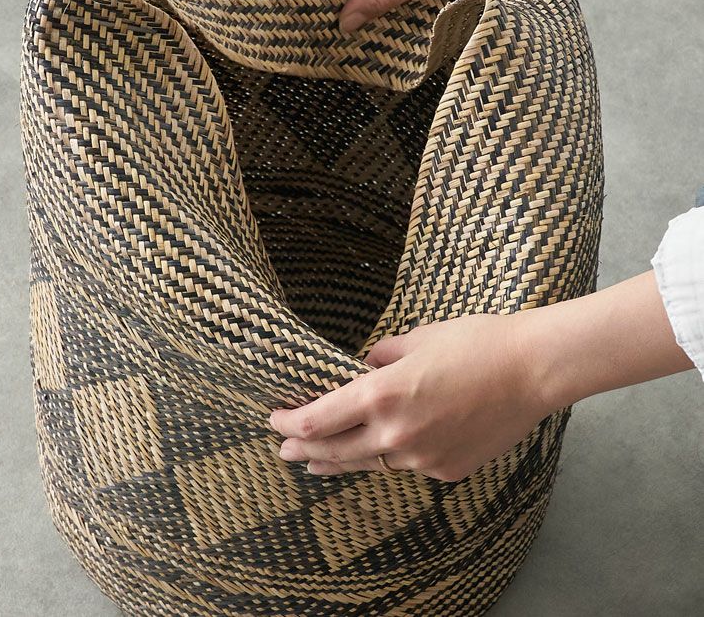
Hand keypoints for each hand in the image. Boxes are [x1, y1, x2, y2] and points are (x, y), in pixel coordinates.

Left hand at [268, 272, 693, 481]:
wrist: (532, 370)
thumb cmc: (475, 343)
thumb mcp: (418, 338)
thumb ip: (382, 357)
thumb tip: (365, 367)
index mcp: (382, 394)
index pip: (318, 419)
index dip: (290, 422)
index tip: (275, 419)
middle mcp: (396, 433)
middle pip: (334, 451)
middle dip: (303, 450)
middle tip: (283, 450)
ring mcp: (422, 458)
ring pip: (369, 464)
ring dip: (339, 462)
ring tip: (317, 465)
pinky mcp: (447, 470)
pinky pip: (409, 465)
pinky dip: (393, 456)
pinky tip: (389, 449)